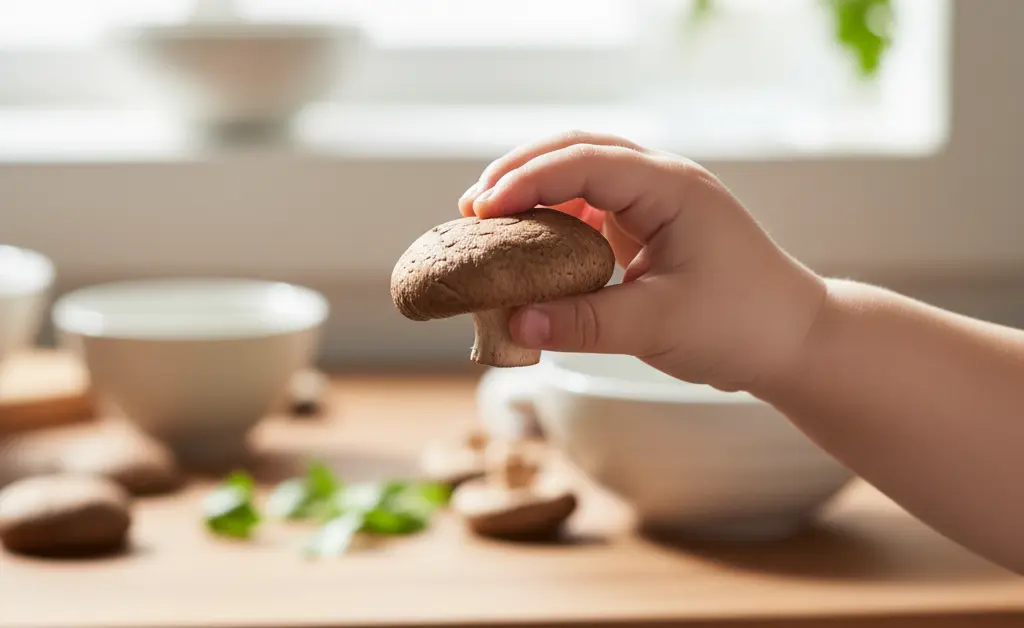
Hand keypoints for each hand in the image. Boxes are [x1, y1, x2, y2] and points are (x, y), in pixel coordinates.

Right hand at [458, 131, 825, 391]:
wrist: (794, 341)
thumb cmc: (742, 325)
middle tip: (473, 207)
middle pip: (578, 151)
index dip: (528, 180)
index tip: (482, 209)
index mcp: (671, 189)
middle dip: (521, 172)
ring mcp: (656, 204)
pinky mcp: (649, 230)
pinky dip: (555, 222)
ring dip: (536, 194)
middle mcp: (662, 184)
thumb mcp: (658, 324)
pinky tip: (531, 247)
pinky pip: (591, 211)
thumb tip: (513, 321)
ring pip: (582, 176)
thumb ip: (583, 322)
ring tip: (490, 224)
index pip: (586, 162)